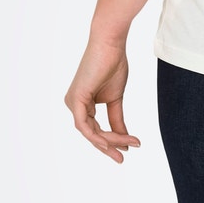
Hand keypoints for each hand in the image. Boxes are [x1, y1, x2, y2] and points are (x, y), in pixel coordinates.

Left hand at [64, 34, 141, 163]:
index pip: (96, 130)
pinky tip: (112, 142)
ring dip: (110, 141)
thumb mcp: (116, 98)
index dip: (112, 141)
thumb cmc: (113, 64)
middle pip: (92, 134)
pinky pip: (84, 126)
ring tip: (129, 145)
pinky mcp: (75, 99)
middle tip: (125, 158)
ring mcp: (72, 102)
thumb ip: (117, 119)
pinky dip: (98, 136)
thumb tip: (124, 138)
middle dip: (109, 147)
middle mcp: (74, 104)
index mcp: (82, 103)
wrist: (111, 44)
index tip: (130, 146)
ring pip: (90, 133)